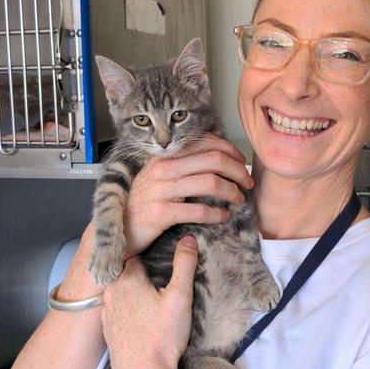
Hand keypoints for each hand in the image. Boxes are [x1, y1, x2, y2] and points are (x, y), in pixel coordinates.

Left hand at [101, 236, 198, 368]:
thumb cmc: (162, 337)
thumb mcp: (180, 296)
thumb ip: (184, 265)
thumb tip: (189, 240)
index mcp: (128, 279)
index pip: (137, 255)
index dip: (150, 254)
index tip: (161, 257)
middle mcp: (112, 291)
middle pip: (126, 272)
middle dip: (142, 272)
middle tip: (159, 279)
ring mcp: (106, 311)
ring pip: (120, 290)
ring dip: (133, 290)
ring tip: (151, 297)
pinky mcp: (107, 328)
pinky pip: (116, 308)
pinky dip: (127, 307)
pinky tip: (141, 316)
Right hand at [122, 133, 252, 257]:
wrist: (121, 226)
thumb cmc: (146, 201)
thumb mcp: (162, 177)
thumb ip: (185, 166)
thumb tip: (219, 159)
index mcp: (166, 156)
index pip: (205, 142)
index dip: (230, 151)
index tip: (242, 163)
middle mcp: (164, 168)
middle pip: (213, 160)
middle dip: (237, 171)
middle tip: (247, 183)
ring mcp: (161, 190)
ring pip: (210, 183)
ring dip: (232, 192)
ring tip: (238, 199)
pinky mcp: (161, 213)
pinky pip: (199, 210)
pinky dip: (217, 214)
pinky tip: (223, 216)